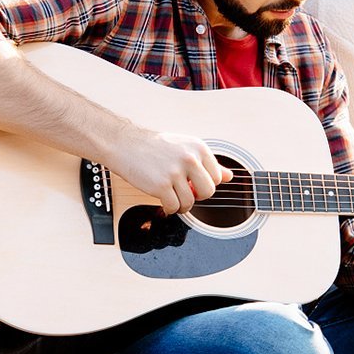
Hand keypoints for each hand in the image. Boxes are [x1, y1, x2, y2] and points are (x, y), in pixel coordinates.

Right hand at [107, 127, 232, 214]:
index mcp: (198, 147)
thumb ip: (207, 162)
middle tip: (185, 192)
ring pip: (190, 202)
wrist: (125, 144)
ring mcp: (175, 172)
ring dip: (181, 205)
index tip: (194, 183)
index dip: (205, 184)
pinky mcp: (161, 185)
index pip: (217, 177)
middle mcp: (189, 158)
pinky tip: (163, 201)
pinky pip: (174, 207)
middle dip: (197, 196)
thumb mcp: (184, 147)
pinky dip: (169, 209)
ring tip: (172, 197)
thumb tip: (229, 176)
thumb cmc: (153, 146)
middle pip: (208, 192)